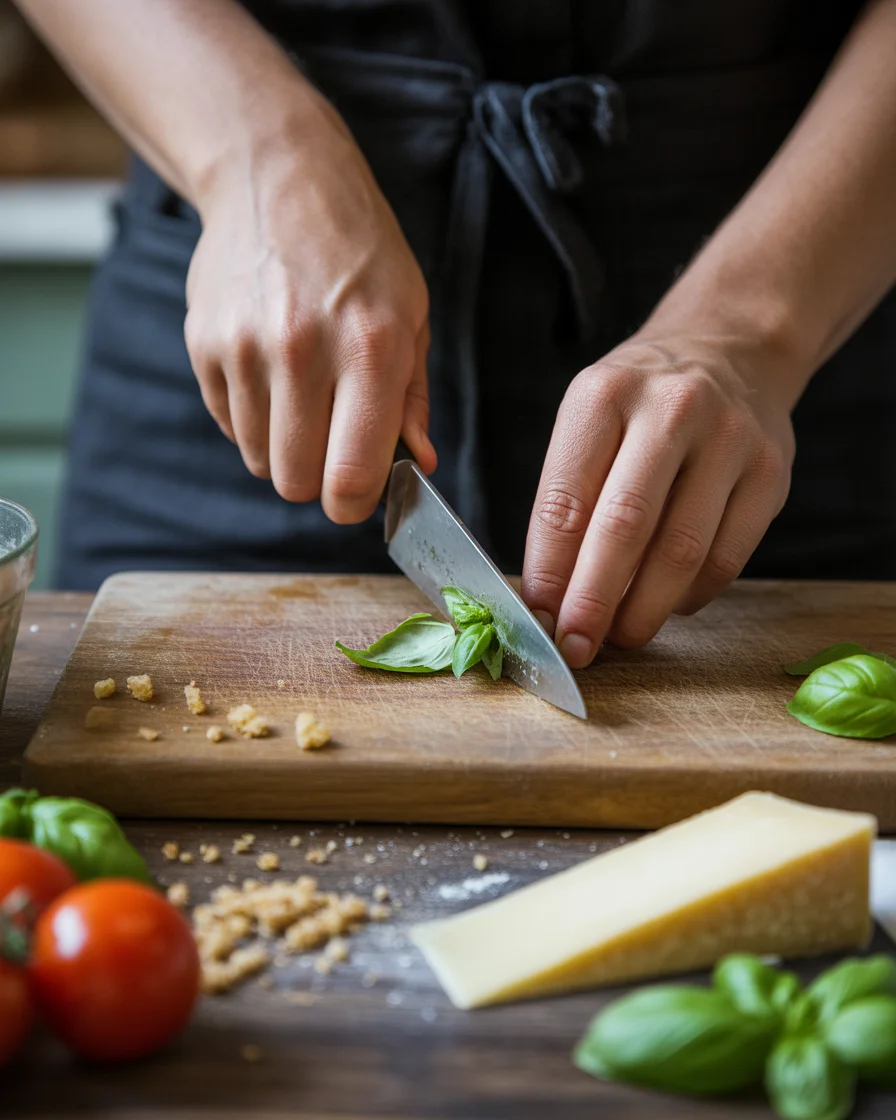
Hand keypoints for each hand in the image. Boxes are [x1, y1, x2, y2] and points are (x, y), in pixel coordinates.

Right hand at [184, 97, 435, 521]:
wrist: (278, 177)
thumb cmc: (360, 252)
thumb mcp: (411, 314)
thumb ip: (412, 399)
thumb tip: (418, 465)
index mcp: (371, 347)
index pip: (351, 475)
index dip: (356, 504)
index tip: (359, 495)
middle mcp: (303, 350)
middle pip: (297, 482)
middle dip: (318, 480)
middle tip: (332, 446)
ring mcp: (245, 347)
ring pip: (260, 461)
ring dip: (284, 446)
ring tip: (303, 394)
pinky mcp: (204, 344)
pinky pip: (230, 426)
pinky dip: (253, 418)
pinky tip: (271, 372)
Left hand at [522, 335, 796, 665]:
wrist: (729, 351)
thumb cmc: (640, 404)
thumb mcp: (590, 423)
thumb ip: (569, 500)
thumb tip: (551, 598)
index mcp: (604, 395)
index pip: (566, 500)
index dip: (549, 571)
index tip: (539, 619)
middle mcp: (671, 409)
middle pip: (624, 526)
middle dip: (593, 600)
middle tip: (576, 647)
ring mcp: (729, 439)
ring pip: (682, 551)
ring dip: (643, 609)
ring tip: (619, 637)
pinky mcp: (771, 474)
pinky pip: (726, 558)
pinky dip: (690, 596)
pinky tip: (668, 603)